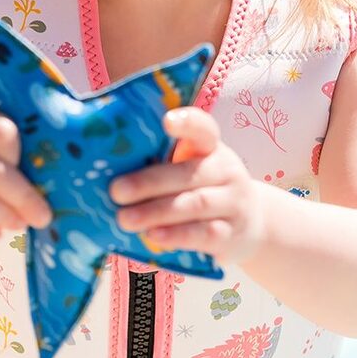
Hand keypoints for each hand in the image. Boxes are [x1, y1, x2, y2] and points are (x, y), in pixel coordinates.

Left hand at [109, 106, 265, 264]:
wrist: (251, 225)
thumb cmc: (202, 190)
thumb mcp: (190, 169)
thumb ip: (159, 164)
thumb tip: (105, 170)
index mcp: (211, 147)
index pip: (203, 128)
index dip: (187, 122)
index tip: (166, 121)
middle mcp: (227, 170)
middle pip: (189, 173)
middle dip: (149, 182)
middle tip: (116, 191)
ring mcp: (233, 203)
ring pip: (195, 204)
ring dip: (156, 212)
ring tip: (124, 219)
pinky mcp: (231, 234)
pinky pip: (204, 234)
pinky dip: (176, 235)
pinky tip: (153, 236)